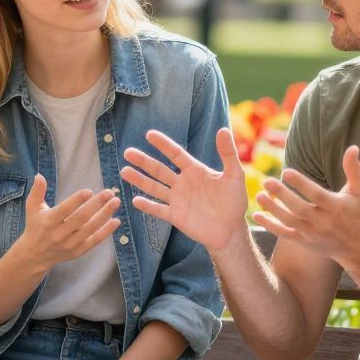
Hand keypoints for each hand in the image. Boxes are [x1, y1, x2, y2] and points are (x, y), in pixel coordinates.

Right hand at [12, 174, 120, 275]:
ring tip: (115, 202)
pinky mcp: (78, 251)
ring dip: (105, 215)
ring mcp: (70, 244)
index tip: (89, 191)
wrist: (35, 255)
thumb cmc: (35, 226)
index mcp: (48, 221)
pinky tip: (115, 221)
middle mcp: (59, 234)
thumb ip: (37, 192)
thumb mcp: (32, 208)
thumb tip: (39, 176)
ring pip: (91, 229)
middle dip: (97, 204)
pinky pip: (94, 241)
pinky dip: (106, 231)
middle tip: (109, 192)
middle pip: (81, 218)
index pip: (64, 210)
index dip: (77, 200)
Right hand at [122, 128, 246, 250]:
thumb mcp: (234, 175)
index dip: (163, 144)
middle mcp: (183, 183)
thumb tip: (223, 129)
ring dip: (140, 180)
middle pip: (159, 169)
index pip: (175, 154)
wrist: (231, 230)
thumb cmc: (235, 201)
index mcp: (195, 171)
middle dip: (143, 161)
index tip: (149, 134)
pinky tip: (134, 200)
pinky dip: (147, 206)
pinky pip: (158, 210)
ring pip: (154, 187)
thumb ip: (228, 153)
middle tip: (128, 152)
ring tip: (124, 171)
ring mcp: (177, 200)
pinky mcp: (176, 216)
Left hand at [254, 146, 359, 264]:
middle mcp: (324, 222)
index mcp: (336, 207)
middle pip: (300, 209)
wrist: (355, 244)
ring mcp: (312, 233)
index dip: (302, 184)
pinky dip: (270, 226)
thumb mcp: (359, 190)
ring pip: (290, 222)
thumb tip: (353, 147)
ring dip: (273, 210)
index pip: (317, 195)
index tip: (286, 172)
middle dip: (283, 196)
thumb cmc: (356, 211)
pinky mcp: (304, 241)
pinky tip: (256, 215)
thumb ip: (354, 169)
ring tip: (259, 196)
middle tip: (267, 181)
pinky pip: (284, 234)